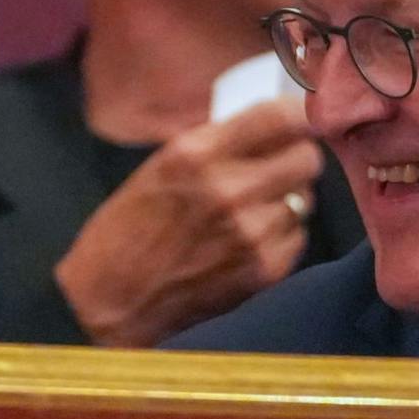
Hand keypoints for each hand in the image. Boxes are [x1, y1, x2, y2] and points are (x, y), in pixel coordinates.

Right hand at [55, 97, 321, 348]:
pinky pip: (297, 236)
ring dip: (286, 199)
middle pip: (307, 158)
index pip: (280, 117)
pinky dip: (281, 235)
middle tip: (280, 166)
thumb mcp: (160, 168)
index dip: (297, 115)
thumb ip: (213, 146)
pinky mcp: (264, 269)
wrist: (112, 302)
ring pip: (304, 199)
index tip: (297, 120)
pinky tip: (251, 240)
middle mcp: (229, 189)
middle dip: (296, 158)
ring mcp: (251, 232)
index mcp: (196, 154)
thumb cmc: (126, 230)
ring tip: (256, 208)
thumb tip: (265, 128)